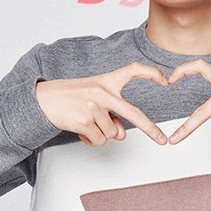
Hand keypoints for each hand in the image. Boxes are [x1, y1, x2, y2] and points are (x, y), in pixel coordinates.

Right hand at [35, 62, 169, 146]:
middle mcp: (103, 92)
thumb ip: (112, 114)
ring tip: (86, 121)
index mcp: (107, 81)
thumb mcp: (95, 99)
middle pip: (133, 113)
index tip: (166, 80)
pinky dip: (92, 139)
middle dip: (150, 128)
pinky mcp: (84, 121)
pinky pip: (99, 140)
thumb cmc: (73, 97)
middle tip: (162, 140)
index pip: (133, 70)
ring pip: (112, 133)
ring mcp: (93, 106)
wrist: (44, 99)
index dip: (151, 73)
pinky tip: (81, 129)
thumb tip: (122, 135)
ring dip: (101, 133)